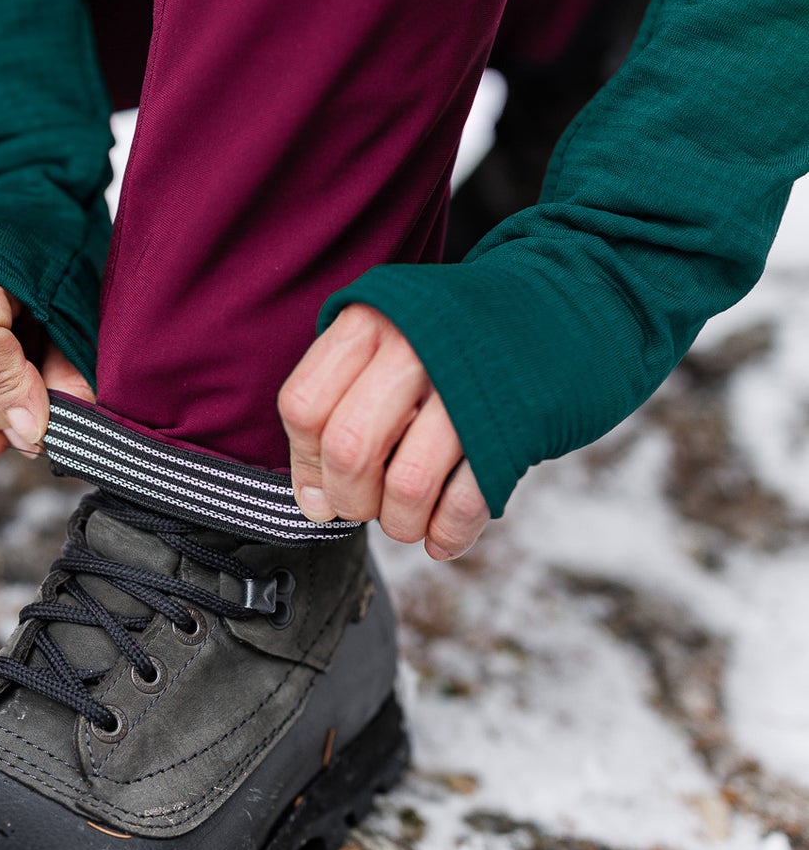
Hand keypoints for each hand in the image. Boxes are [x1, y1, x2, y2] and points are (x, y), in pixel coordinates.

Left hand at [278, 303, 488, 558]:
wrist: (545, 312)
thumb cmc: (443, 343)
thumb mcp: (381, 344)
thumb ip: (335, 410)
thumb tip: (316, 505)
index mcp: (370, 323)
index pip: (304, 407)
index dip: (305, 462)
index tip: (321, 485)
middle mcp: (414, 347)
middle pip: (350, 450)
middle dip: (350, 500)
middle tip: (364, 505)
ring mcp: (466, 387)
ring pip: (408, 485)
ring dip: (400, 522)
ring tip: (406, 517)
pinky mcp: (512, 425)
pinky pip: (466, 502)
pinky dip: (448, 533)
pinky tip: (441, 537)